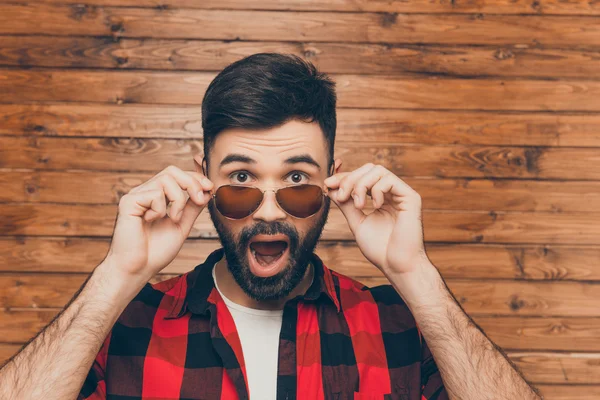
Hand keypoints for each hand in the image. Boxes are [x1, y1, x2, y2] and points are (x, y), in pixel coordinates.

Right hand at [103, 165, 212, 283]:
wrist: (137, 269)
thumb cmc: (155, 251)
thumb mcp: (181, 225)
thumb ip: (192, 208)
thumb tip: (207, 191)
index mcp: (157, 197)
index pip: (178, 176)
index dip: (196, 177)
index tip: (210, 187)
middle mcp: (146, 193)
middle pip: (172, 171)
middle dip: (191, 182)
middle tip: (199, 200)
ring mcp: (136, 196)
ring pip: (166, 179)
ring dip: (178, 199)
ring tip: (174, 218)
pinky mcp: (128, 202)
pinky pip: (154, 194)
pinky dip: (161, 209)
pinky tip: (152, 221)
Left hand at [324, 163, 428, 276]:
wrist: (397, 266)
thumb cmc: (380, 249)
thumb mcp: (357, 222)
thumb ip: (346, 204)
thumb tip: (330, 187)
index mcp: (381, 198)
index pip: (361, 177)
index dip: (344, 176)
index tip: (327, 184)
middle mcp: (392, 193)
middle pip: (369, 168)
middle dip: (350, 179)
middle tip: (342, 197)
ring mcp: (402, 194)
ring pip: (378, 170)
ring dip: (361, 184)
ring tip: (359, 206)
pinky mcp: (411, 197)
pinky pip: (389, 180)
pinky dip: (376, 190)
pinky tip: (375, 206)